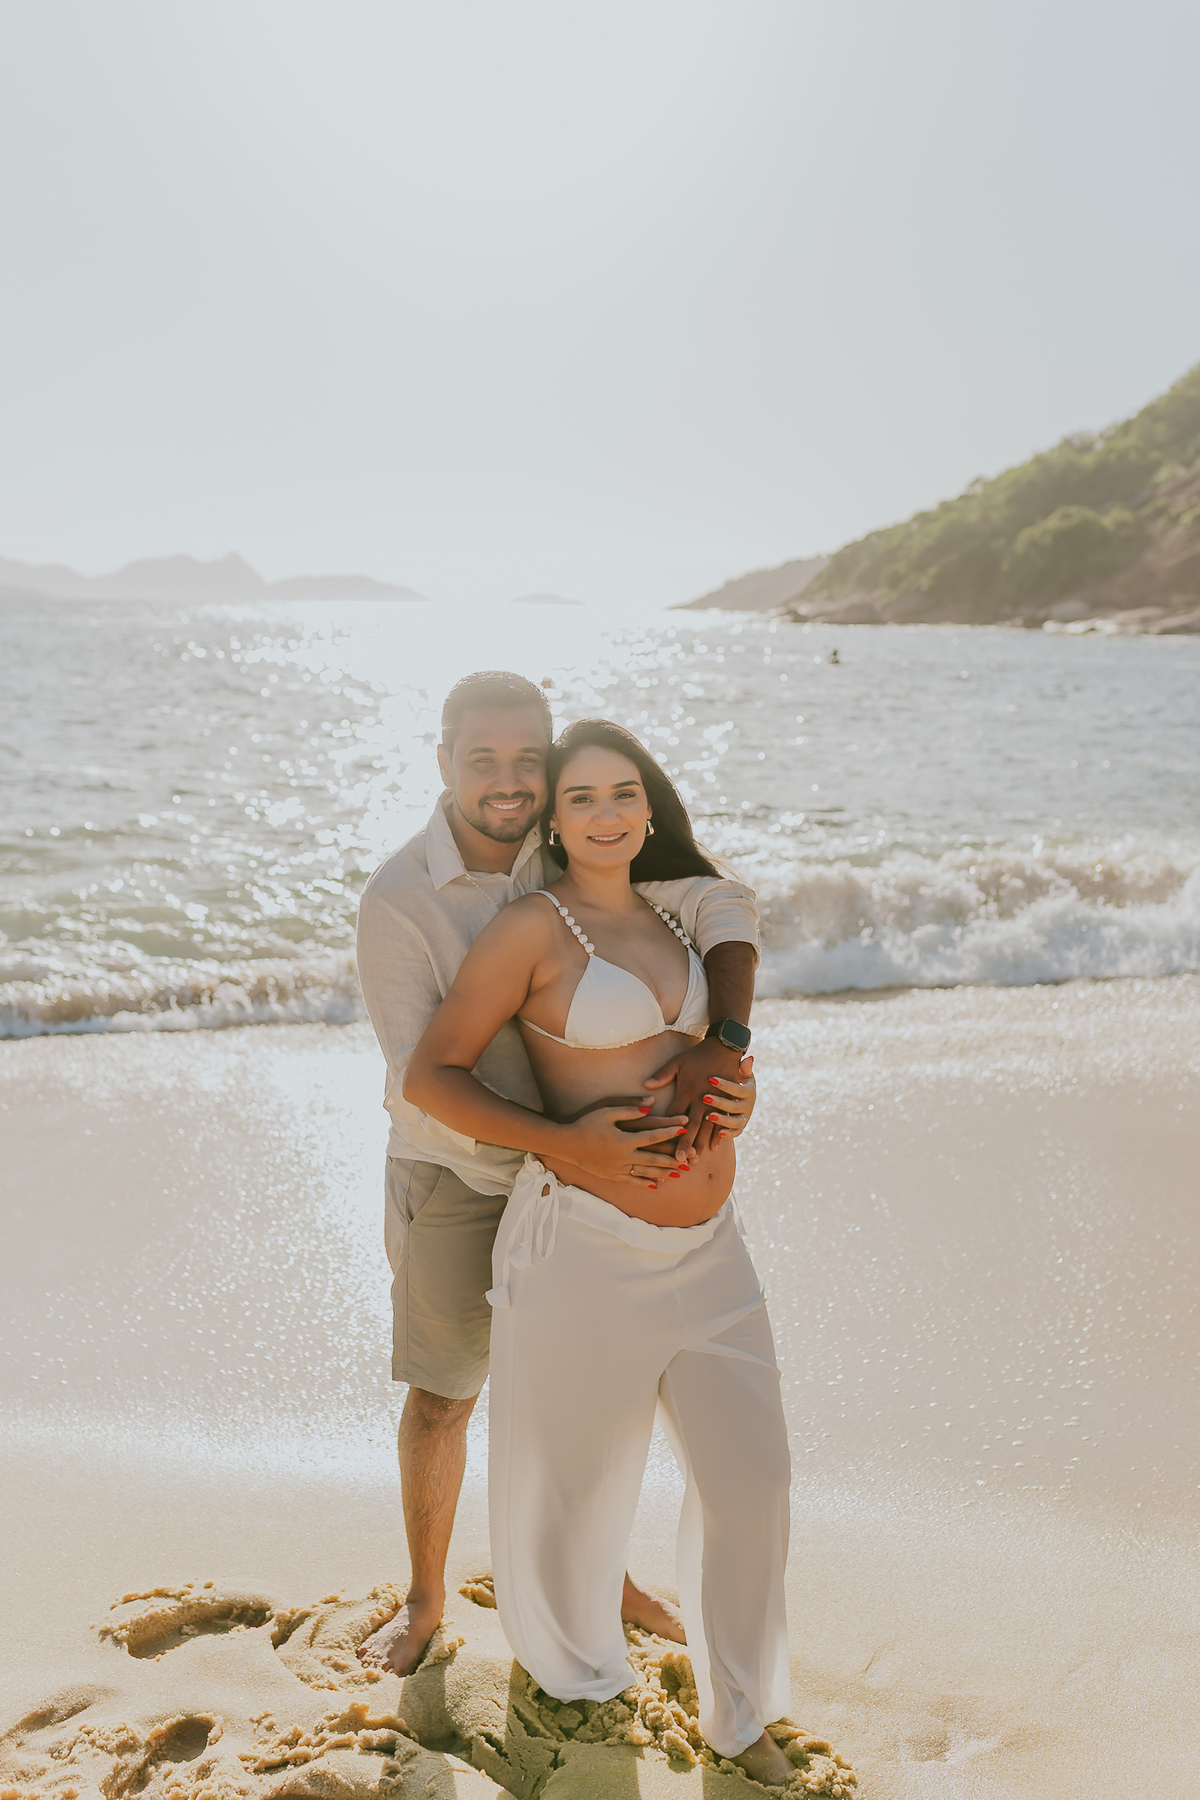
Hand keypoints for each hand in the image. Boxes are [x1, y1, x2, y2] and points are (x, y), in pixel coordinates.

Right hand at [557, 1106, 689, 1189]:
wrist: (566, 1145)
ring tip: (678, 1174)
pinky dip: (644, 1183)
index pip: (653, 1136)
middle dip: (673, 1158)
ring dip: (663, 1173)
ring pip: (645, 1173)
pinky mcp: (611, 1176)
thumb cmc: (586, 1124)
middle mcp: (624, 1156)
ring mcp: (618, 1168)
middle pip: (654, 1159)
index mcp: (624, 1139)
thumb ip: (630, 1109)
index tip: (684, 1129)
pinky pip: (631, 1181)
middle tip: (689, 1159)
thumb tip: (651, 1104)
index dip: (670, 1132)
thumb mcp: (606, 1112)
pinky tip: (655, 1184)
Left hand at [643, 1041, 753, 1156]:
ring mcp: (715, 1102)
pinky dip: (717, 1136)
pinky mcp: (725, 1102)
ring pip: (706, 1128)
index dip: (668, 1130)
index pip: (674, 1115)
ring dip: (700, 1144)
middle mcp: (700, 1099)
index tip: (660, 1144)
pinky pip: (721, 1122)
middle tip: (679, 1161)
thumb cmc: (697, 1055)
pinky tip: (713, 1148)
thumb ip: (662, 1075)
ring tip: (695, 1160)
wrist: (725, 1047)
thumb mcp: (678, 1062)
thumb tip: (645, 1086)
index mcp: (686, 1090)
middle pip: (690, 1126)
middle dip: (685, 1144)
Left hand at [703, 1054, 754, 1142]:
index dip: (725, 1085)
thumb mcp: (739, 1072)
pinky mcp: (740, 1127)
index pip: (737, 1088)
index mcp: (748, 1090)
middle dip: (720, 1103)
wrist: (740, 1094)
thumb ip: (743, 1067)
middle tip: (705, 1098)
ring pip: (736, 1122)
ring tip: (709, 1116)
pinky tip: (718, 1134)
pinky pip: (735, 1133)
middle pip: (735, 1106)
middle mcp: (748, 1105)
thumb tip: (749, 1058)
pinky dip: (728, 1134)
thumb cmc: (734, 1079)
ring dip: (723, 1120)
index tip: (710, 1079)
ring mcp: (744, 1117)